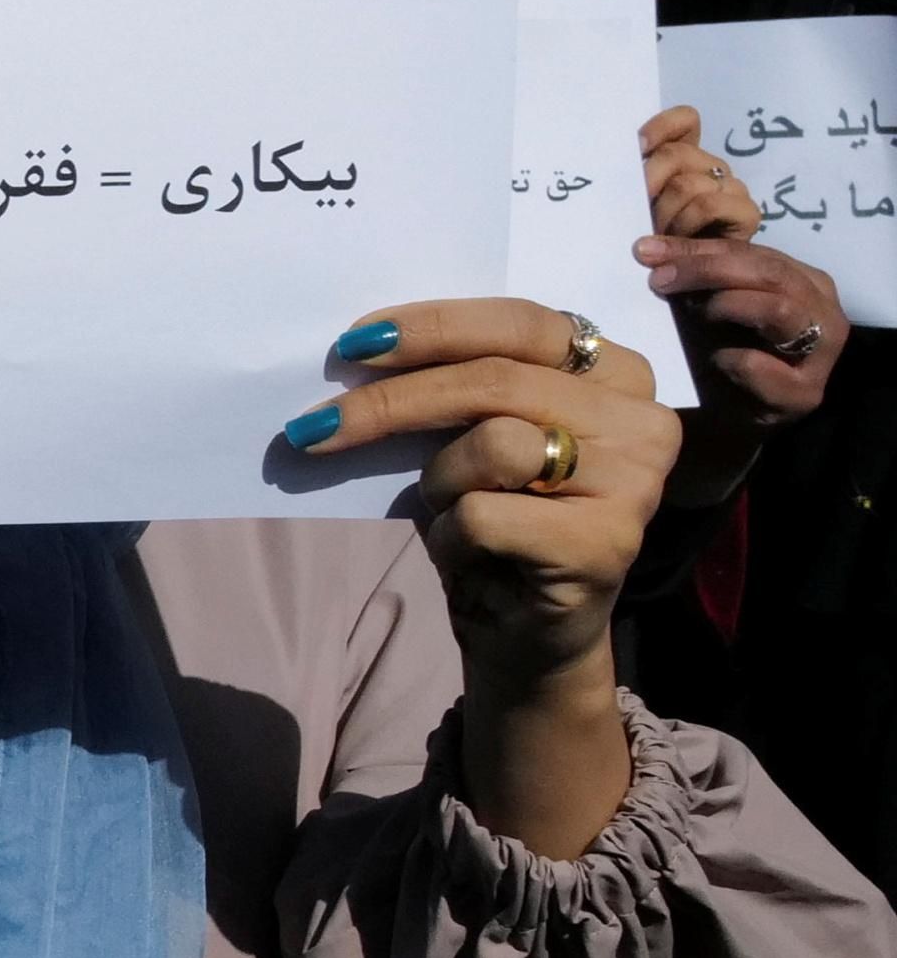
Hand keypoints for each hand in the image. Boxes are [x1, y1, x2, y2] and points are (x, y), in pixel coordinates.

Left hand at [290, 298, 681, 854]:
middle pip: (496, 379)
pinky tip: (473, 556)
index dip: (434, 327)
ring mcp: (636, 481)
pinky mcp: (607, 542)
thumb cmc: (497, 525)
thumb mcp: (471, 436)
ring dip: (438, 483)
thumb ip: (454, 383)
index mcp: (619, 373)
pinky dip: (453, 537)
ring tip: (450, 511)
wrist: (526, 635)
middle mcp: (644, 418)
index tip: (354, 342)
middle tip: (312, 427)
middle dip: (391, 401)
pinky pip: (485, 514)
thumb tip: (362, 344)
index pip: (522, 322)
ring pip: (492, 443)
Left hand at [638, 104, 842, 436]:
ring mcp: (820, 353)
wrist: (726, 419)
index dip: (697, 247)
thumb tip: (643, 242)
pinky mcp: (804, 394)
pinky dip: (740, 362)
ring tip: (692, 311)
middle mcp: (821, 308)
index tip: (643, 248)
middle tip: (657, 276)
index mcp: (800, 279)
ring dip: (729, 305)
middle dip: (708, 269)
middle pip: (768, 273)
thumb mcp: (705, 305)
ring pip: (782, 311)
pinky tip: (715, 360)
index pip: (752, 251)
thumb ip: (693, 273)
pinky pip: (774, 370)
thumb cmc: (717, 353)